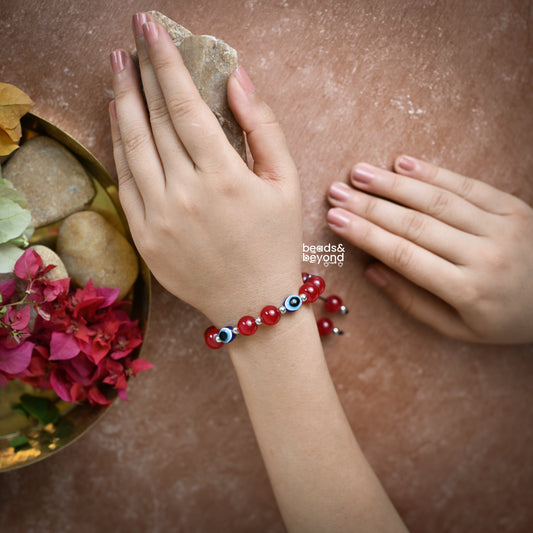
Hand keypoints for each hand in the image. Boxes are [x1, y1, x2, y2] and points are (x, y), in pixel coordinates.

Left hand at [109, 14, 301, 324]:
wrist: (252, 302)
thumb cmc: (275, 242)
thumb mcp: (284, 182)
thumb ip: (262, 126)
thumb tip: (237, 78)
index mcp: (224, 177)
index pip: (185, 104)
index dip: (166, 62)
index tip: (151, 29)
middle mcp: (185, 193)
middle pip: (154, 119)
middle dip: (140, 72)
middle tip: (130, 40)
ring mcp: (158, 217)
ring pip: (131, 146)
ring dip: (122, 101)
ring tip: (117, 70)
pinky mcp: (144, 237)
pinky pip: (124, 181)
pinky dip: (118, 145)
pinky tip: (119, 120)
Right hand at [327, 155, 532, 343]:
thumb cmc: (507, 319)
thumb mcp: (460, 329)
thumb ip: (413, 302)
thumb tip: (372, 270)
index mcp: (469, 290)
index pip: (406, 256)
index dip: (366, 235)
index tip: (335, 220)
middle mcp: (485, 254)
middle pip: (416, 225)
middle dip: (370, 207)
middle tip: (336, 192)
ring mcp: (502, 225)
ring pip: (438, 200)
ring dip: (394, 185)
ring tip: (359, 172)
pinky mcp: (512, 205)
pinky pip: (467, 185)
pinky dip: (433, 173)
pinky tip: (402, 163)